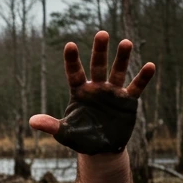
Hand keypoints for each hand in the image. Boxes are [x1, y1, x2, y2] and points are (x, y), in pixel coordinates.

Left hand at [29, 31, 155, 155]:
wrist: (102, 148)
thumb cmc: (81, 138)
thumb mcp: (65, 133)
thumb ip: (51, 126)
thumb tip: (32, 121)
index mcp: (79, 92)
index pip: (75, 73)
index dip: (72, 60)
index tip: (70, 45)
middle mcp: (96, 88)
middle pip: (98, 65)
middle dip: (100, 50)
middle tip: (101, 33)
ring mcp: (113, 92)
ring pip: (118, 71)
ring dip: (122, 58)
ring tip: (126, 42)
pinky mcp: (127, 101)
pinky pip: (136, 87)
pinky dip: (143, 77)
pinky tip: (150, 66)